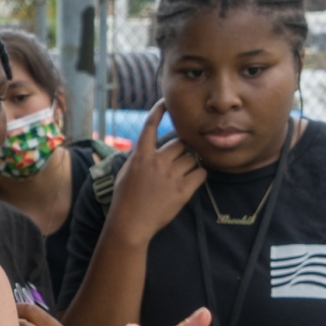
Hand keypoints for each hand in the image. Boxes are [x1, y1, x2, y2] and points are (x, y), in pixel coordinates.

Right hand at [103, 102, 205, 245]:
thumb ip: (140, 157)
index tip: (166, 102)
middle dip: (181, 150)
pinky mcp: (183, 190)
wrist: (130, 224)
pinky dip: (199, 174)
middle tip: (177, 162)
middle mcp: (157, 162)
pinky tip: (191, 181)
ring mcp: (171, 176)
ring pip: (192, 158)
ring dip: (190, 163)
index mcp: (140, 156)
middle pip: (180, 143)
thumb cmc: (124, 200)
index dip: (158, 111)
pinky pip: (201, 173)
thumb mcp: (126, 173)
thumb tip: (150, 147)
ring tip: (182, 175)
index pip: (150, 126)